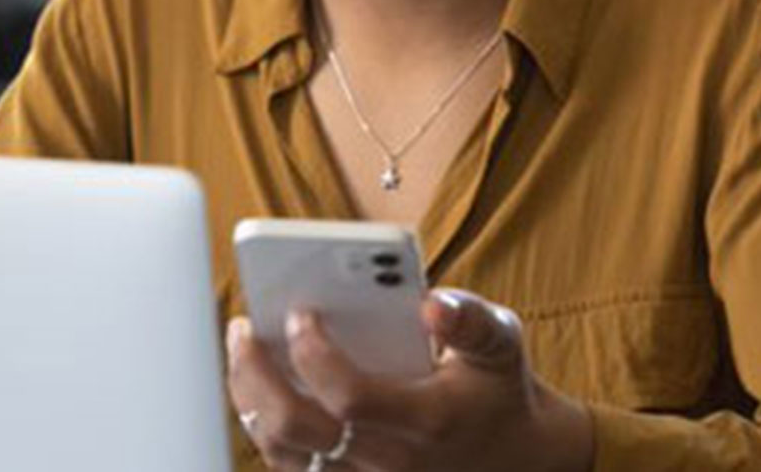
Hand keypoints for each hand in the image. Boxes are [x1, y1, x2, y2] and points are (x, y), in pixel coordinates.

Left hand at [226, 288, 592, 471]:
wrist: (517, 460)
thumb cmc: (497, 391)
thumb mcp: (500, 345)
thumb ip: (470, 318)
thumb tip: (431, 304)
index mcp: (427, 421)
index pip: (349, 397)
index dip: (314, 354)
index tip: (298, 312)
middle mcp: (392, 462)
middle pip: (296, 429)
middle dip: (257, 374)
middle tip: (243, 328)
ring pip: (282, 454)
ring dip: (251, 398)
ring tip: (243, 350)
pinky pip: (291, 468)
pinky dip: (264, 427)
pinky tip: (257, 387)